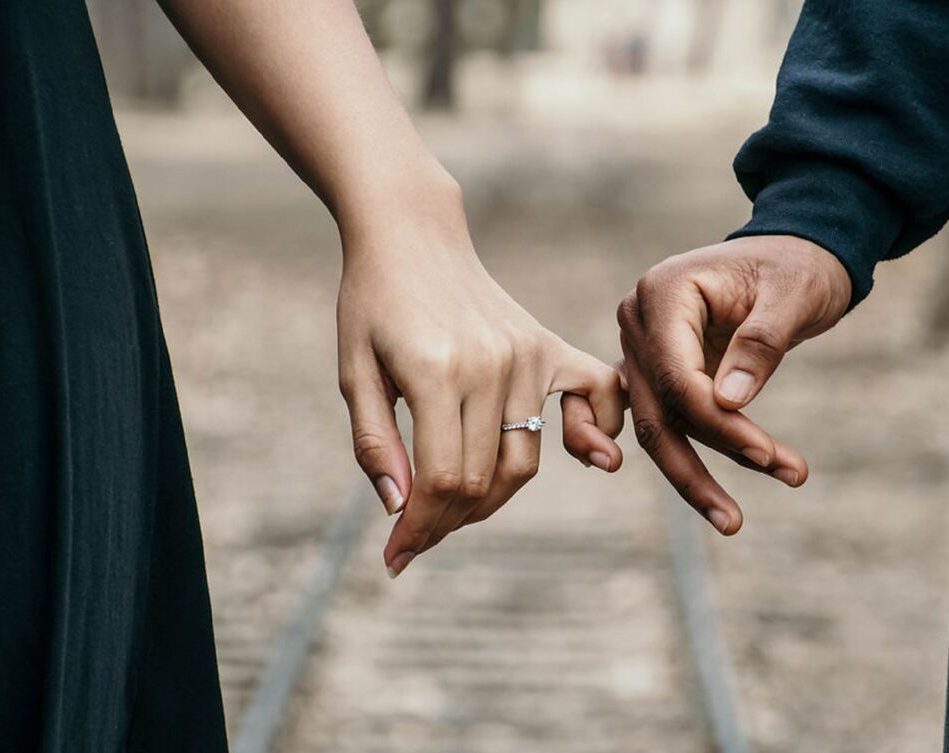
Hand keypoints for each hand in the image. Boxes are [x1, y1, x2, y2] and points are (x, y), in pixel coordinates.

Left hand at [337, 176, 624, 576]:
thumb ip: (375, 443)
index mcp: (434, 372)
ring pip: (524, 460)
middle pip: (482, 480)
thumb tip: (401, 510)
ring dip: (491, 498)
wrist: (412, 235)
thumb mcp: (354, 372)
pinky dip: (594, 433)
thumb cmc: (372, 303)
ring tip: (454, 506)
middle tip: (417, 535)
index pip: (441, 480)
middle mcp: (491, 365)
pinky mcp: (547, 346)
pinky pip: (594, 397)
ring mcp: (526, 354)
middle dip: (447, 522)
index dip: (419, 529)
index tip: (396, 558)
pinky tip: (586, 455)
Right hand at [617, 235, 850, 534]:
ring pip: (656, 426)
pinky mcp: (655, 371)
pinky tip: (692, 497)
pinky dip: (677, 456)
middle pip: (657, 411)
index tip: (767, 455)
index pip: (677, 376)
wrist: (795, 254)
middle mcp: (638, 321)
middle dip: (697, 468)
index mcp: (662, 292)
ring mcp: (640, 348)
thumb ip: (760, 344)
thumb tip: (728, 403)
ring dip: (693, 474)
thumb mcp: (793, 295)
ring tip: (733, 520)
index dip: (718, 422)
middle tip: (735, 521)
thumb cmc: (797, 267)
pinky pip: (657, 420)